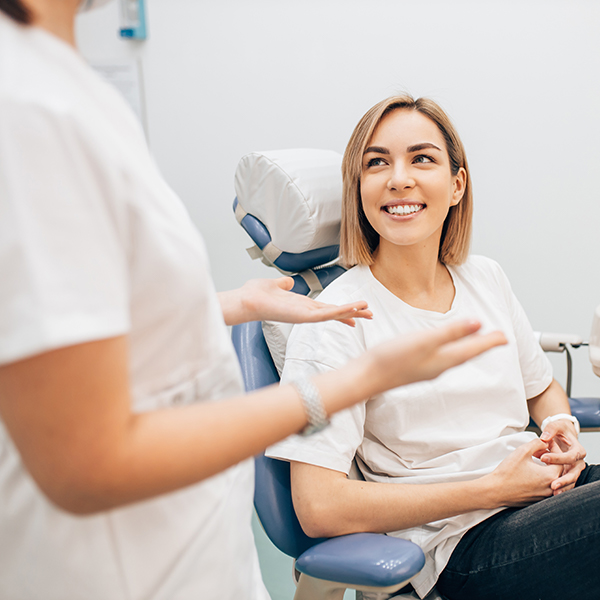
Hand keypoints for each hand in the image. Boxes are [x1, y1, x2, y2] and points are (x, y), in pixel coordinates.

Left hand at [238, 277, 372, 325]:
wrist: (246, 300)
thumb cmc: (256, 294)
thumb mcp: (275, 285)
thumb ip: (283, 284)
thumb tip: (288, 282)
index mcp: (302, 305)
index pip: (327, 308)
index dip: (342, 310)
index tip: (356, 312)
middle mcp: (306, 312)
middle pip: (335, 313)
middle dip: (353, 313)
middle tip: (371, 315)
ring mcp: (305, 316)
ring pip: (334, 314)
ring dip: (351, 312)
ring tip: (368, 311)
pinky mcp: (303, 316)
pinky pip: (325, 315)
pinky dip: (340, 312)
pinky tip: (352, 310)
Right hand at [365, 319, 506, 393]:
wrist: (367, 377)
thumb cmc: (392, 359)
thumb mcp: (425, 341)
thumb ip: (451, 332)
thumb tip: (478, 323)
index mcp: (444, 359)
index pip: (474, 349)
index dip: (490, 341)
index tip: (506, 336)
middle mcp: (439, 366)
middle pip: (467, 354)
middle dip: (482, 345)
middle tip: (497, 339)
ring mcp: (427, 369)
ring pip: (455, 356)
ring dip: (468, 348)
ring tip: (475, 341)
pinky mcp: (415, 367)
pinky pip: (442, 358)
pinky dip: (451, 350)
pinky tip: (444, 348)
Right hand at [485, 439, 562, 507]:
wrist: (496, 491)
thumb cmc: (508, 472)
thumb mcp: (522, 451)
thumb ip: (537, 443)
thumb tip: (545, 442)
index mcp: (550, 476)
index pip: (561, 460)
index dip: (554, 449)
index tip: (546, 443)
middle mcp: (551, 488)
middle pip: (558, 470)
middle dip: (551, 458)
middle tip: (540, 451)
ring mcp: (544, 496)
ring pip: (553, 479)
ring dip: (547, 469)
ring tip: (537, 461)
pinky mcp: (537, 500)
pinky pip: (546, 487)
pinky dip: (543, 478)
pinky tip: (532, 472)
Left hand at [539, 420, 586, 494]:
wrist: (562, 437)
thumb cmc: (559, 431)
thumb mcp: (556, 426)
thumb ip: (550, 429)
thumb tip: (544, 438)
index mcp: (578, 450)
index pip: (569, 456)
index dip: (557, 458)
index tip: (543, 458)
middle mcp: (578, 462)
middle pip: (574, 473)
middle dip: (564, 480)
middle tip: (553, 485)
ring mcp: (573, 470)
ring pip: (571, 481)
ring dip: (563, 487)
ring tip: (554, 493)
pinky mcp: (568, 474)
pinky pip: (566, 484)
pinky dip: (561, 488)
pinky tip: (552, 494)